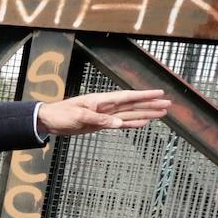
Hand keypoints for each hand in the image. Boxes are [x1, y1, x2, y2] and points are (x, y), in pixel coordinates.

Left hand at [36, 89, 170, 135]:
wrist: (49, 121)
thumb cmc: (61, 114)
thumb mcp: (79, 117)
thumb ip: (99, 120)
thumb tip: (118, 124)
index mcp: (101, 100)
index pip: (127, 97)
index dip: (144, 95)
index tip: (160, 93)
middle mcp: (106, 106)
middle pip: (133, 105)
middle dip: (150, 105)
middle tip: (168, 105)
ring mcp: (105, 115)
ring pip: (130, 114)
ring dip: (145, 114)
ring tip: (162, 113)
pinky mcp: (100, 124)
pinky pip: (120, 124)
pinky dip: (132, 124)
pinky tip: (143, 123)